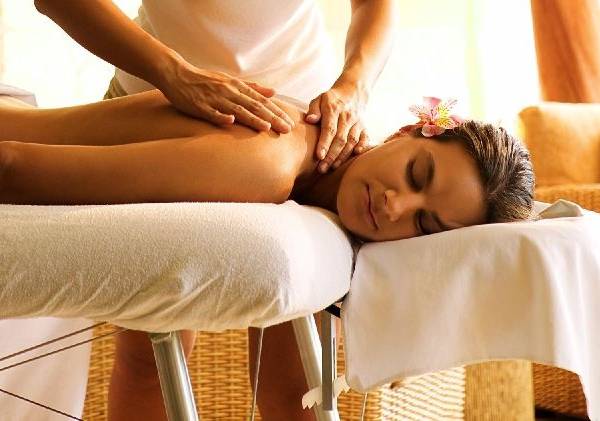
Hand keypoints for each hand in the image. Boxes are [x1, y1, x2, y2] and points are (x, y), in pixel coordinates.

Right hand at [160, 60, 294, 132]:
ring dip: (252, 119)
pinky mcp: (199, 106)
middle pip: (254, 106)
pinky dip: (221, 116)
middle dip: (271, 118)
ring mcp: (214, 99)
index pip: (261, 101)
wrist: (177, 75)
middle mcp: (229, 91)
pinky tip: (230, 122)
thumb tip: (273, 91)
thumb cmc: (205, 81)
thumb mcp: (230, 81)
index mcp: (237, 87)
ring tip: (267, 128)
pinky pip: (211, 112)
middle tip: (287, 130)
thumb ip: (252, 88)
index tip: (290, 123)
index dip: (276, 112)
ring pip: (236, 109)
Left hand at [305, 83, 370, 172]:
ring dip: (343, 156)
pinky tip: (356, 155)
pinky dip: (362, 146)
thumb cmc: (331, 100)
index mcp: (334, 109)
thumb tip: (310, 120)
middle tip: (322, 169)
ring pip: (351, 142)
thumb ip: (314, 109)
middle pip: (340, 139)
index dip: (324, 143)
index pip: (329, 129)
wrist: (353, 91)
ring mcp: (357, 122)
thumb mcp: (319, 99)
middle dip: (331, 156)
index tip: (319, 156)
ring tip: (332, 167)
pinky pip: (365, 138)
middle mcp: (347, 116)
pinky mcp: (364, 127)